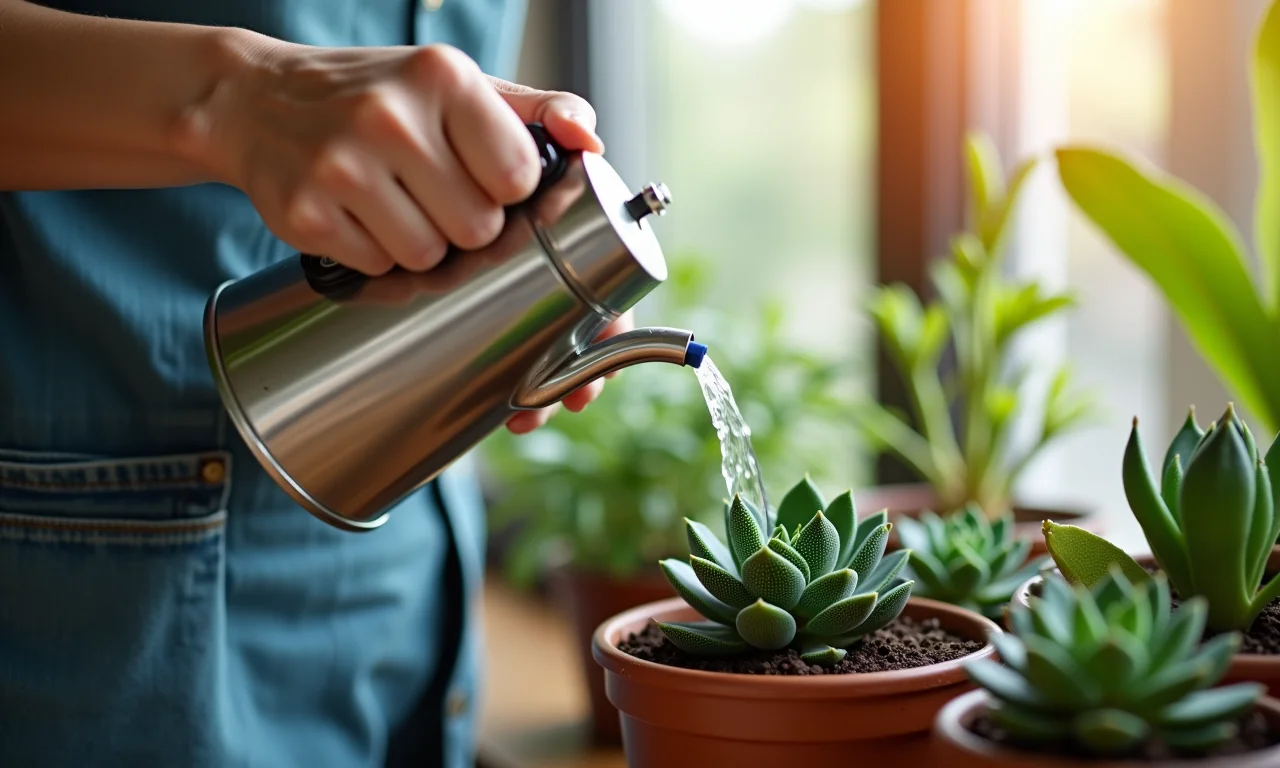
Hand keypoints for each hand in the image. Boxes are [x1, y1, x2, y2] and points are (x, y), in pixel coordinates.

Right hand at [193, 37, 621, 428]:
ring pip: (429, 258)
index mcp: (444, 77)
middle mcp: (390, 117)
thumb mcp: (455, 85)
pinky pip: (378, 270)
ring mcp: (341, 167)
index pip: (518, 179)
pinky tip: (357, 216)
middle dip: (463, 225)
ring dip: (420, 246)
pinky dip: (374, 255)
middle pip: (478, 230)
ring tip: (393, 204)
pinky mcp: (305, 214)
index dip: (506, 193)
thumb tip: (591, 143)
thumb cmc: (375, 96)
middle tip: (430, 193)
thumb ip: (535, 112)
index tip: (481, 177)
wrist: (256, 101)